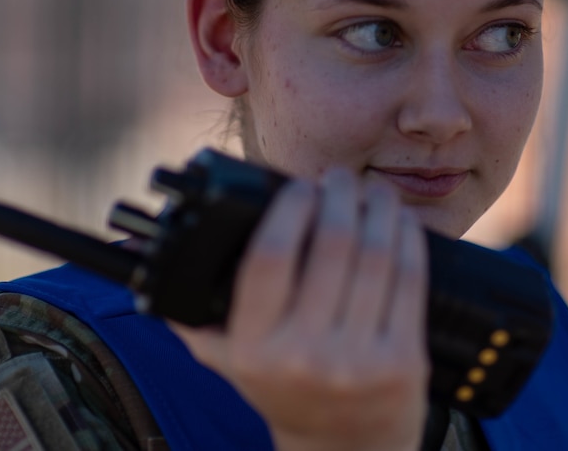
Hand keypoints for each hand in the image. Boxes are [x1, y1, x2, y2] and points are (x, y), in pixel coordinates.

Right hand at [170, 167, 428, 450]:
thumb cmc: (285, 389)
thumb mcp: (230, 360)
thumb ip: (195, 315)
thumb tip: (157, 260)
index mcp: (254, 348)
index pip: (268, 257)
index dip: (289, 209)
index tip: (301, 186)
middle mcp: (304, 355)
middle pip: (331, 246)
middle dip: (340, 196)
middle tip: (341, 179)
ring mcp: (357, 360)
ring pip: (375, 256)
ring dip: (379, 209)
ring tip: (373, 192)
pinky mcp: (403, 362)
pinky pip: (410, 281)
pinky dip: (408, 240)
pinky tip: (401, 222)